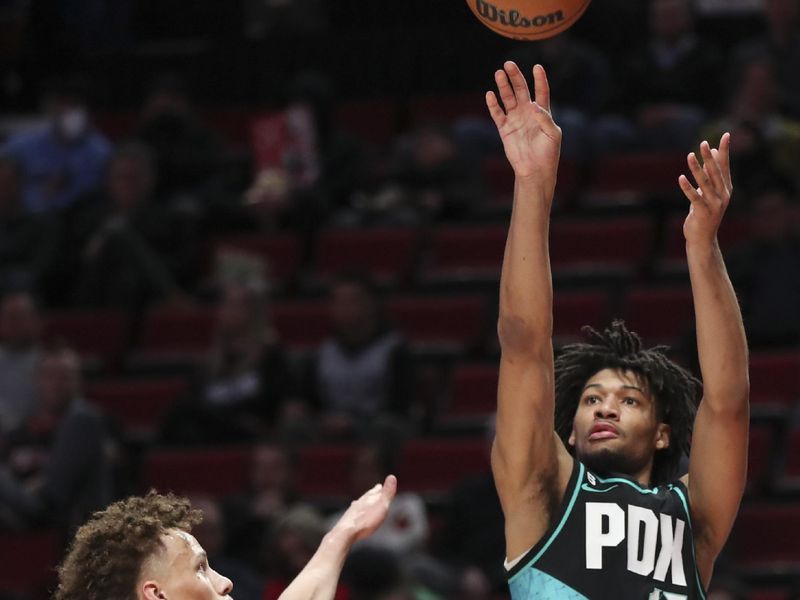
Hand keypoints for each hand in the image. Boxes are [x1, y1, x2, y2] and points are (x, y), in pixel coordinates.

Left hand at [334, 475, 396, 542]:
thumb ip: (387, 493)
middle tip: (374, 490)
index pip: (374, 492)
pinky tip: (353, 514)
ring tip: (362, 500)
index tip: (379, 485)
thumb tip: (392, 476)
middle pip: (366, 497)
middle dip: (371, 494)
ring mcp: (351, 512)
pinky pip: (352, 514)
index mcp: (368, 499)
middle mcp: (359, 503)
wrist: (346, 532)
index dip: (379, 489)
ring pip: (358, 504)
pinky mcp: (347, 521)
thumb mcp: (381, 506)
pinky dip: (355, 512)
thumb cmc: (366, 520)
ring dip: (362, 502)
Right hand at [486, 62, 561, 181]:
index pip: (541, 91)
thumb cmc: (548, 153)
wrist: (535, 170)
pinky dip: (493, 105)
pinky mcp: (504, 129)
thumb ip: (545, 118)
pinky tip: (490, 94)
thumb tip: (534, 106)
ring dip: (503, 86)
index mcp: (542, 112)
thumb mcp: (553, 134)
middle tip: (509, 64)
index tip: (537, 67)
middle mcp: (527, 113)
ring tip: (499, 73)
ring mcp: (515, 120)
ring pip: (508, 98)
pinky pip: (497, 114)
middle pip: (521, 90)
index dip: (539, 79)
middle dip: (515, 77)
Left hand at [679, 133, 732, 245]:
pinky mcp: (702, 212)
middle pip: (716, 172)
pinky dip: (687, 187)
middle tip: (704, 143)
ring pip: (704, 183)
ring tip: (690, 155)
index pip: (725, 166)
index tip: (726, 135)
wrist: (703, 237)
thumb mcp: (709, 191)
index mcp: (725, 188)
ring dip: (697, 169)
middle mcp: (722, 195)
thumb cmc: (705, 212)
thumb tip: (713, 151)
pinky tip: (681, 177)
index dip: (725, 151)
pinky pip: (694, 198)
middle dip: (710, 157)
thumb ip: (712, 173)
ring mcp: (714, 204)